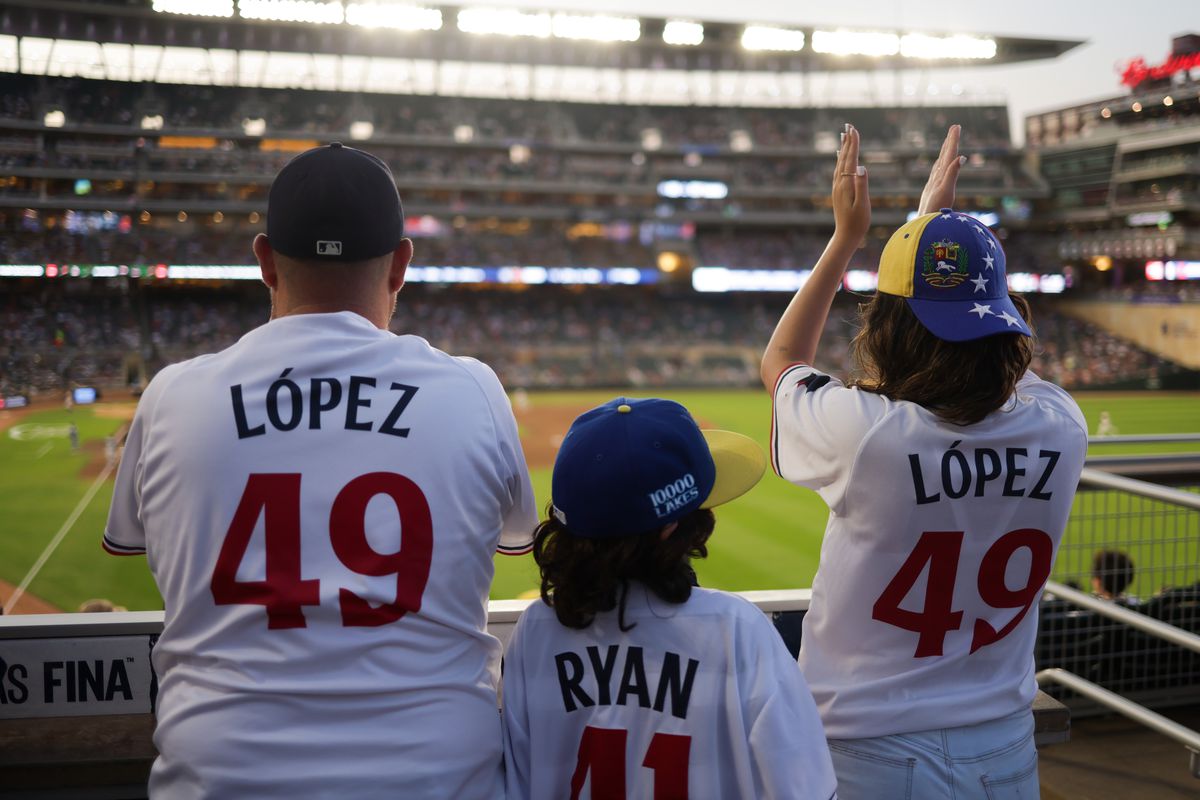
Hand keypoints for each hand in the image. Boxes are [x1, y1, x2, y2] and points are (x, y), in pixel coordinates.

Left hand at [832, 124, 869, 245]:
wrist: (845, 236)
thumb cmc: (857, 222)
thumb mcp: (863, 205)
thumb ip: (862, 186)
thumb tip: (861, 167)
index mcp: (846, 184)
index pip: (850, 159)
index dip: (853, 144)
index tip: (854, 129)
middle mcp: (839, 183)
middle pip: (843, 158)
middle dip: (847, 141)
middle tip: (848, 125)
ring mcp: (837, 187)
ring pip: (839, 163)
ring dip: (843, 148)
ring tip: (844, 135)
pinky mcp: (838, 191)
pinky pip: (838, 170)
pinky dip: (840, 160)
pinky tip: (839, 157)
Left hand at [918, 125, 965, 214]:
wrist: (923, 226)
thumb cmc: (935, 211)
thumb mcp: (946, 191)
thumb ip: (952, 174)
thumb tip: (960, 157)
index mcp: (940, 176)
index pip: (948, 154)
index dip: (952, 141)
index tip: (956, 127)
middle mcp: (936, 178)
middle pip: (944, 156)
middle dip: (950, 142)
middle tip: (954, 128)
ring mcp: (933, 185)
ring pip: (940, 164)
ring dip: (945, 152)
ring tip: (948, 143)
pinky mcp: (932, 193)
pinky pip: (937, 175)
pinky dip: (941, 166)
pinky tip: (939, 166)